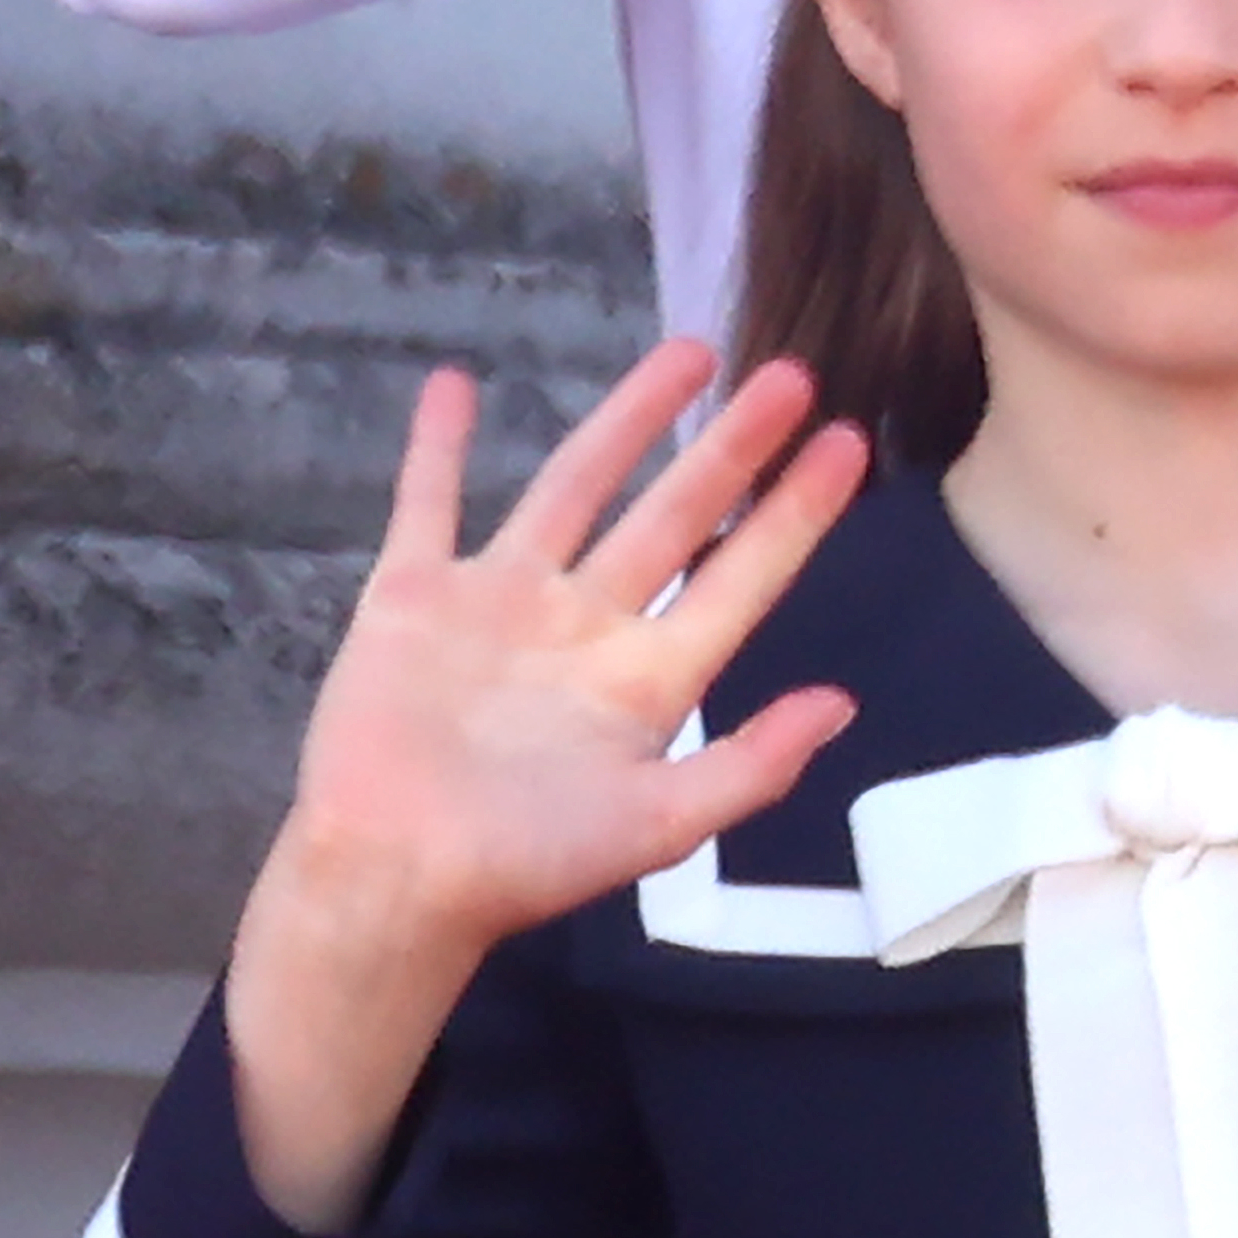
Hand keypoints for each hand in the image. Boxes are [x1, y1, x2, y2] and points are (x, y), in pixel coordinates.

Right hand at [226, 344, 866, 1227]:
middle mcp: (585, 626)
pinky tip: (456, 383)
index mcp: (646, 679)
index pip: (740, 576)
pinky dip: (437, 446)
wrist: (390, 883)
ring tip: (689, 353)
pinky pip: (427, 504)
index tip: (847, 441)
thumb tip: (844, 705)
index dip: (794, 512)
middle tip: (790, 373)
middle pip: (675, 515)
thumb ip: (750, 765)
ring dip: (630, 419)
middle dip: (731, 448)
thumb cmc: (523, 865)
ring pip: (576, 486)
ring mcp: (500, 602)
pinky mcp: (414, 597)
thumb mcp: (656, 827)